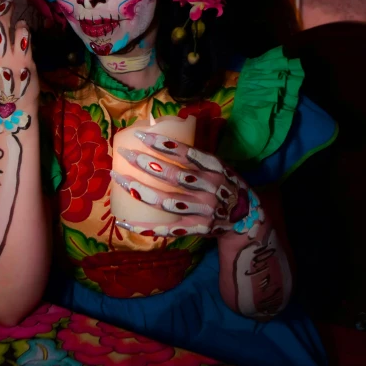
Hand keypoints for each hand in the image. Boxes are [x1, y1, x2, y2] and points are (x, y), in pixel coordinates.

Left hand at [110, 131, 263, 238]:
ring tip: (119, 178)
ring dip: (140, 190)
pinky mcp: (196, 229)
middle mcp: (209, 189)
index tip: (141, 135)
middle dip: (146, 164)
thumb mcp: (221, 165)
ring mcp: (203, 211)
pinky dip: (144, 227)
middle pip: (173, 177)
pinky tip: (123, 220)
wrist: (246, 220)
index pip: (187, 154)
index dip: (164, 145)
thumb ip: (197, 157)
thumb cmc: (227, 185)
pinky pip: (166, 230)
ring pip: (166, 201)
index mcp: (215, 168)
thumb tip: (163, 137)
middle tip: (125, 153)